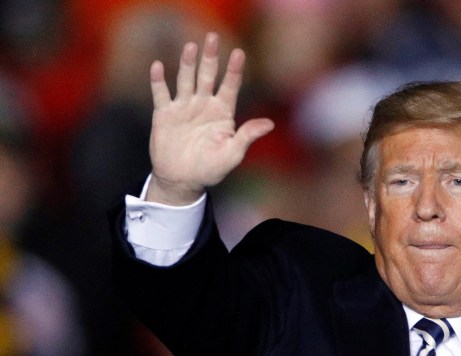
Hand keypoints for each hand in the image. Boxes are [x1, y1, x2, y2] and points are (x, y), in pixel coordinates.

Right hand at [146, 32, 273, 204]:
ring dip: (187, 63)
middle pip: (208, 76)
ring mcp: (184, 107)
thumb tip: (270, 124)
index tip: (239, 53)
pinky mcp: (164, 114)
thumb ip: (247, 136)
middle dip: (211, 57)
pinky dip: (158, 81)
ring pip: (186, 79)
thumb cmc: (211, 169)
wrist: (182, 180)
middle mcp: (204, 105)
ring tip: (190, 46)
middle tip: (213, 37)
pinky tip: (158, 66)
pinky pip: (161, 94)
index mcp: (223, 113)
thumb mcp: (232, 154)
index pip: (230, 86)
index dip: (235, 70)